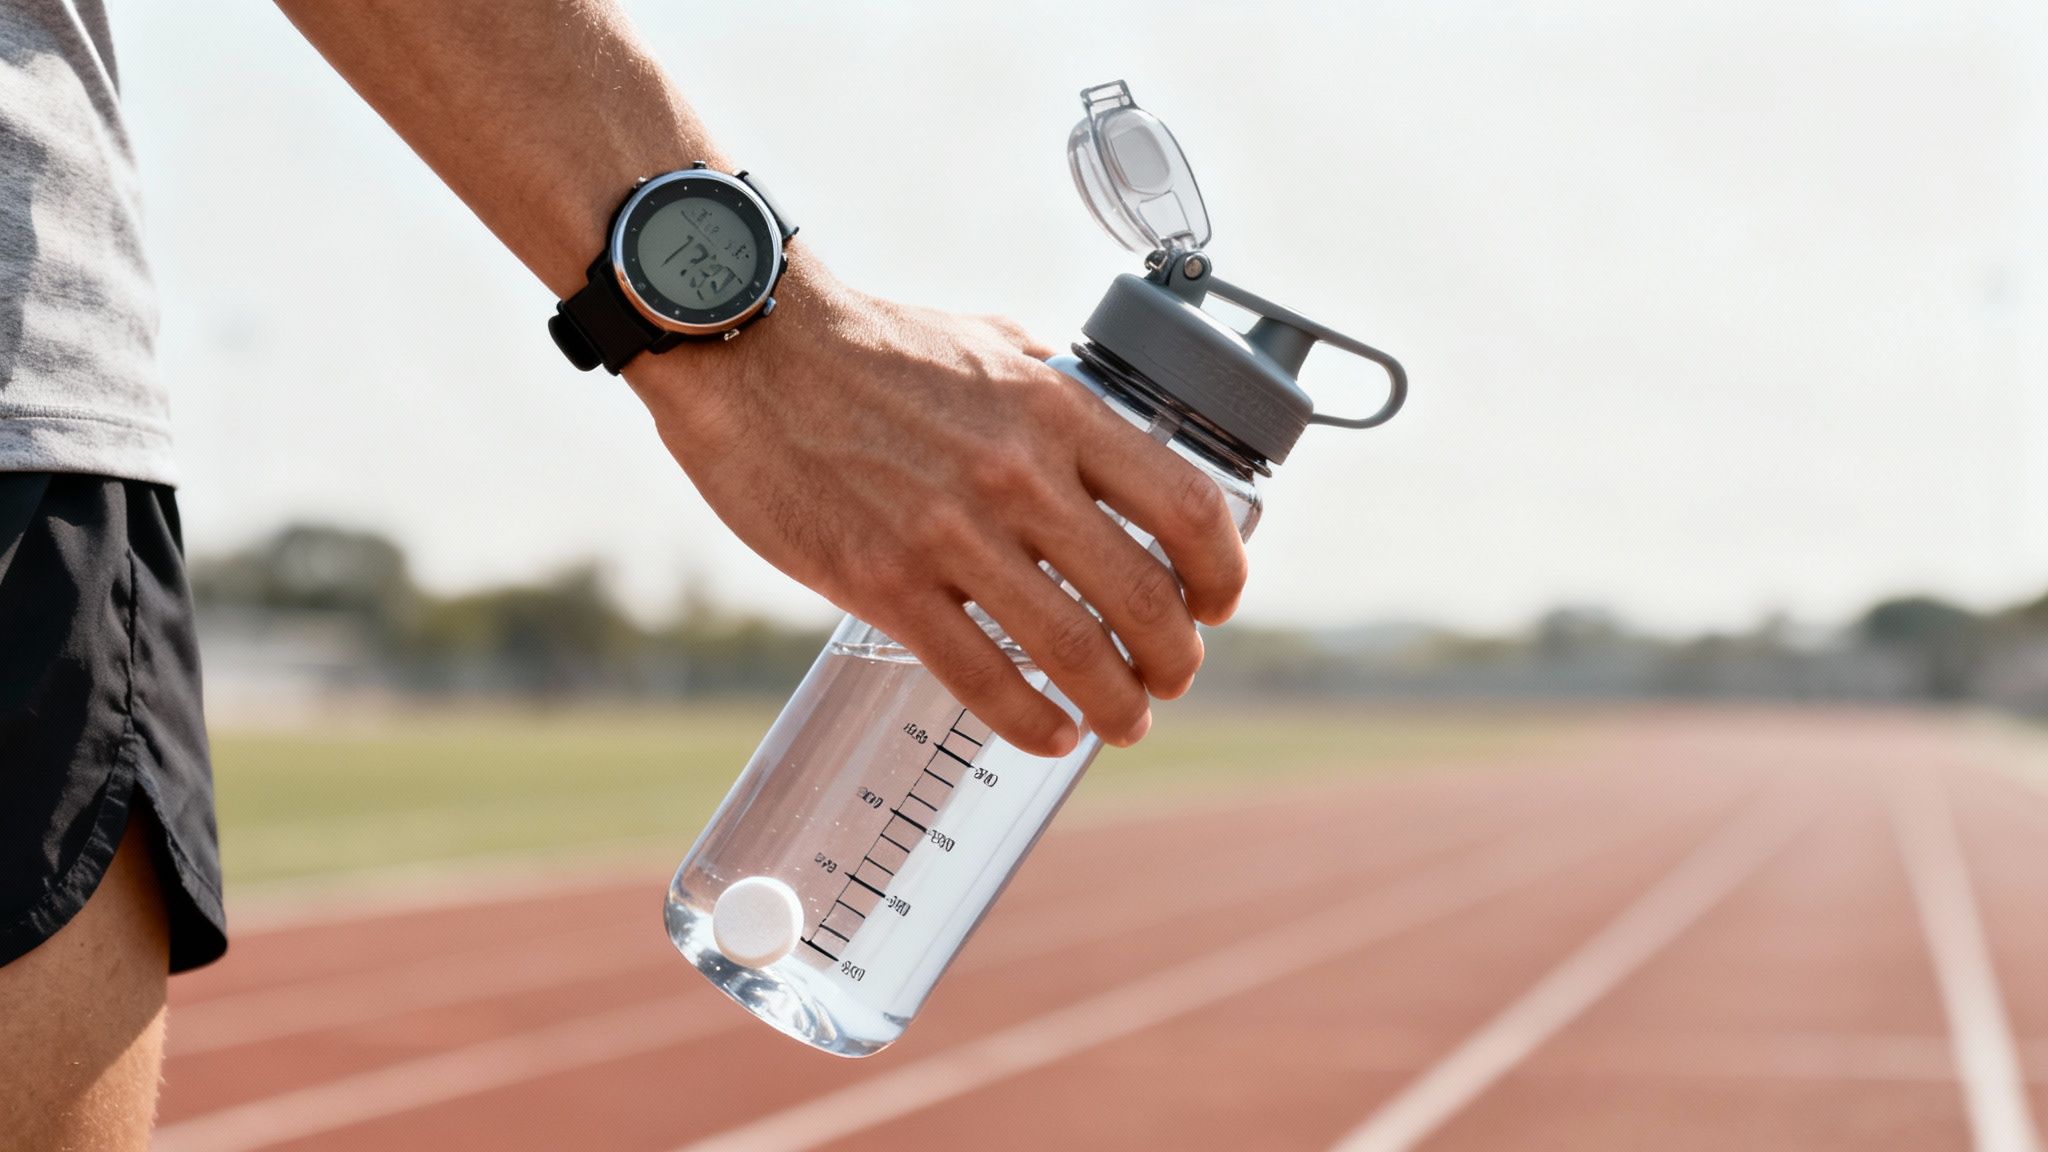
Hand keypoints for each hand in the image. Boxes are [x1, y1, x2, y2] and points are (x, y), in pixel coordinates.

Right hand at [625, 257, 1248, 755]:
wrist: (753, 348)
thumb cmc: (873, 345)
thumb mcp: (992, 344)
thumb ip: (1057, 396)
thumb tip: (1108, 436)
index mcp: (1057, 410)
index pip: (1186, 509)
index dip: (1221, 574)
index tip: (1217, 604)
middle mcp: (1018, 476)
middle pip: (1142, 599)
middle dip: (1175, 658)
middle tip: (1173, 678)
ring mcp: (949, 534)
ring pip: (1072, 652)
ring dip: (1116, 705)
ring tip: (1124, 721)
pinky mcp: (883, 583)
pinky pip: (980, 676)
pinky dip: (1031, 721)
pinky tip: (1050, 732)